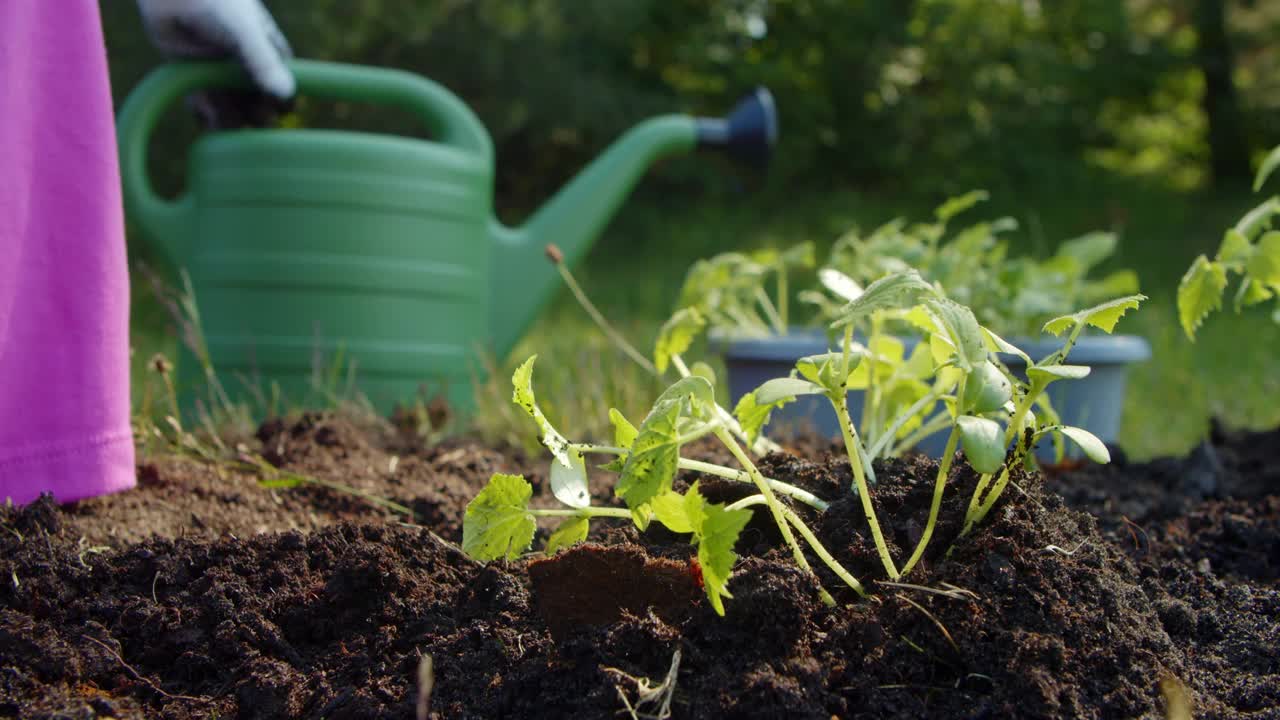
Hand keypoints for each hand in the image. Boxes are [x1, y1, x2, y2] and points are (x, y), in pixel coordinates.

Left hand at [136, 0, 294, 128]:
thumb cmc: (215, 3)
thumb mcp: (244, 31)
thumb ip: (264, 62)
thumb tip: (285, 94)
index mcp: (269, 57)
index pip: (284, 93)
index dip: (279, 104)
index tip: (270, 106)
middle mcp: (248, 71)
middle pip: (259, 110)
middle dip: (252, 114)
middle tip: (242, 107)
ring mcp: (222, 78)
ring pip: (233, 114)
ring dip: (227, 116)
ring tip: (215, 101)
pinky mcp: (196, 81)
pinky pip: (205, 111)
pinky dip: (204, 115)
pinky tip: (201, 104)